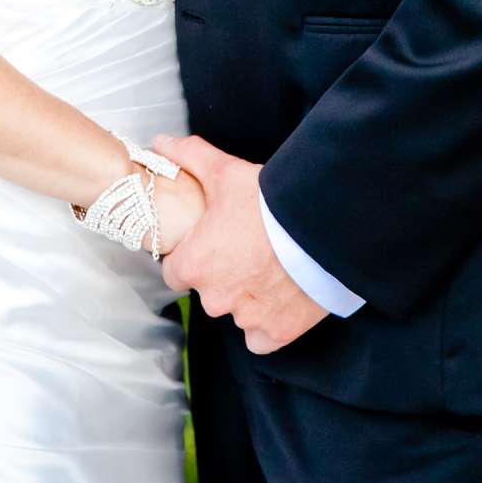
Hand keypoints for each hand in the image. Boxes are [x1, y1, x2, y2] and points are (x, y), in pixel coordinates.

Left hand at [150, 133, 328, 354]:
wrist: (321, 225)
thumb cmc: (269, 201)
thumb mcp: (225, 172)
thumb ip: (188, 158)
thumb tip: (160, 143)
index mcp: (194, 265)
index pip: (175, 273)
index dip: (191, 257)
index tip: (209, 245)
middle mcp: (215, 298)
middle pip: (207, 292)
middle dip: (222, 275)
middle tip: (245, 249)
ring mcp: (247, 318)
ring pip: (236, 313)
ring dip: (247, 297)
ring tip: (269, 268)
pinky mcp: (278, 332)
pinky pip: (261, 338)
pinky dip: (267, 324)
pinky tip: (278, 298)